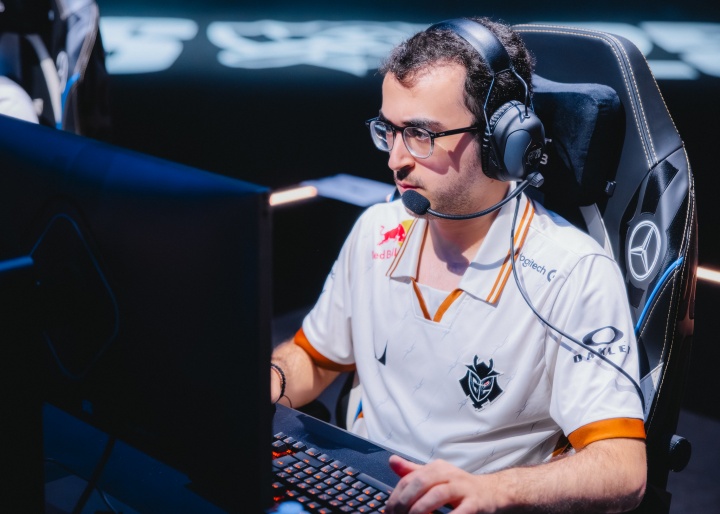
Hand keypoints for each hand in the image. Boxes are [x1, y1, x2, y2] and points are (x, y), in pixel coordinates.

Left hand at [385, 455, 500, 513]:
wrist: (492, 493)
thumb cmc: (459, 487)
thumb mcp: (436, 477)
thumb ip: (413, 472)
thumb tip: (392, 461)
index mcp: (437, 467)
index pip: (410, 478)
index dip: (396, 496)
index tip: (389, 511)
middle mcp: (449, 474)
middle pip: (421, 482)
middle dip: (405, 501)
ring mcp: (463, 488)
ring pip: (437, 494)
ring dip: (421, 509)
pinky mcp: (475, 503)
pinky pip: (459, 512)